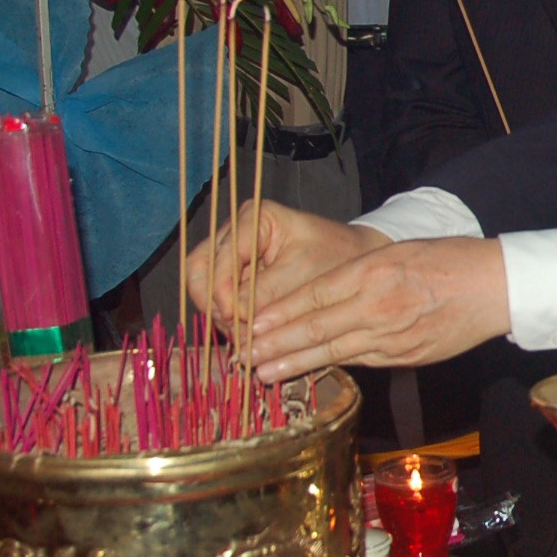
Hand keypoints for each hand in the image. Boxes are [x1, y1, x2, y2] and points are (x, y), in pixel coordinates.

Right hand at [185, 199, 385, 337]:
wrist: (356, 259)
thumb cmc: (337, 258)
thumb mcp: (304, 275)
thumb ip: (268, 294)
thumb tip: (234, 318)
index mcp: (253, 218)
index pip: (218, 257)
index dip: (221, 291)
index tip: (235, 319)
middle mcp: (235, 231)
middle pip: (200, 271)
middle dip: (215, 305)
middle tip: (236, 333)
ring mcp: (232, 254)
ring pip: (205, 289)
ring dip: (221, 316)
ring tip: (245, 338)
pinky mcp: (237, 275)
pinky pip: (220, 299)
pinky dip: (230, 318)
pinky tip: (248, 335)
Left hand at [245, 236, 510, 380]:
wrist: (496, 286)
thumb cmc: (446, 260)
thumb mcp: (395, 253)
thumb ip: (356, 274)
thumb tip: (316, 300)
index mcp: (373, 271)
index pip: (312, 296)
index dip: (276, 315)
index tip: (248, 327)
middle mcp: (378, 305)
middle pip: (315, 329)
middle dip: (274, 345)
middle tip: (241, 358)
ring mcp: (393, 335)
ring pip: (333, 352)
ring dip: (294, 364)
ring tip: (263, 373)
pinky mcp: (406, 356)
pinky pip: (361, 361)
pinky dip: (333, 367)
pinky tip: (310, 373)